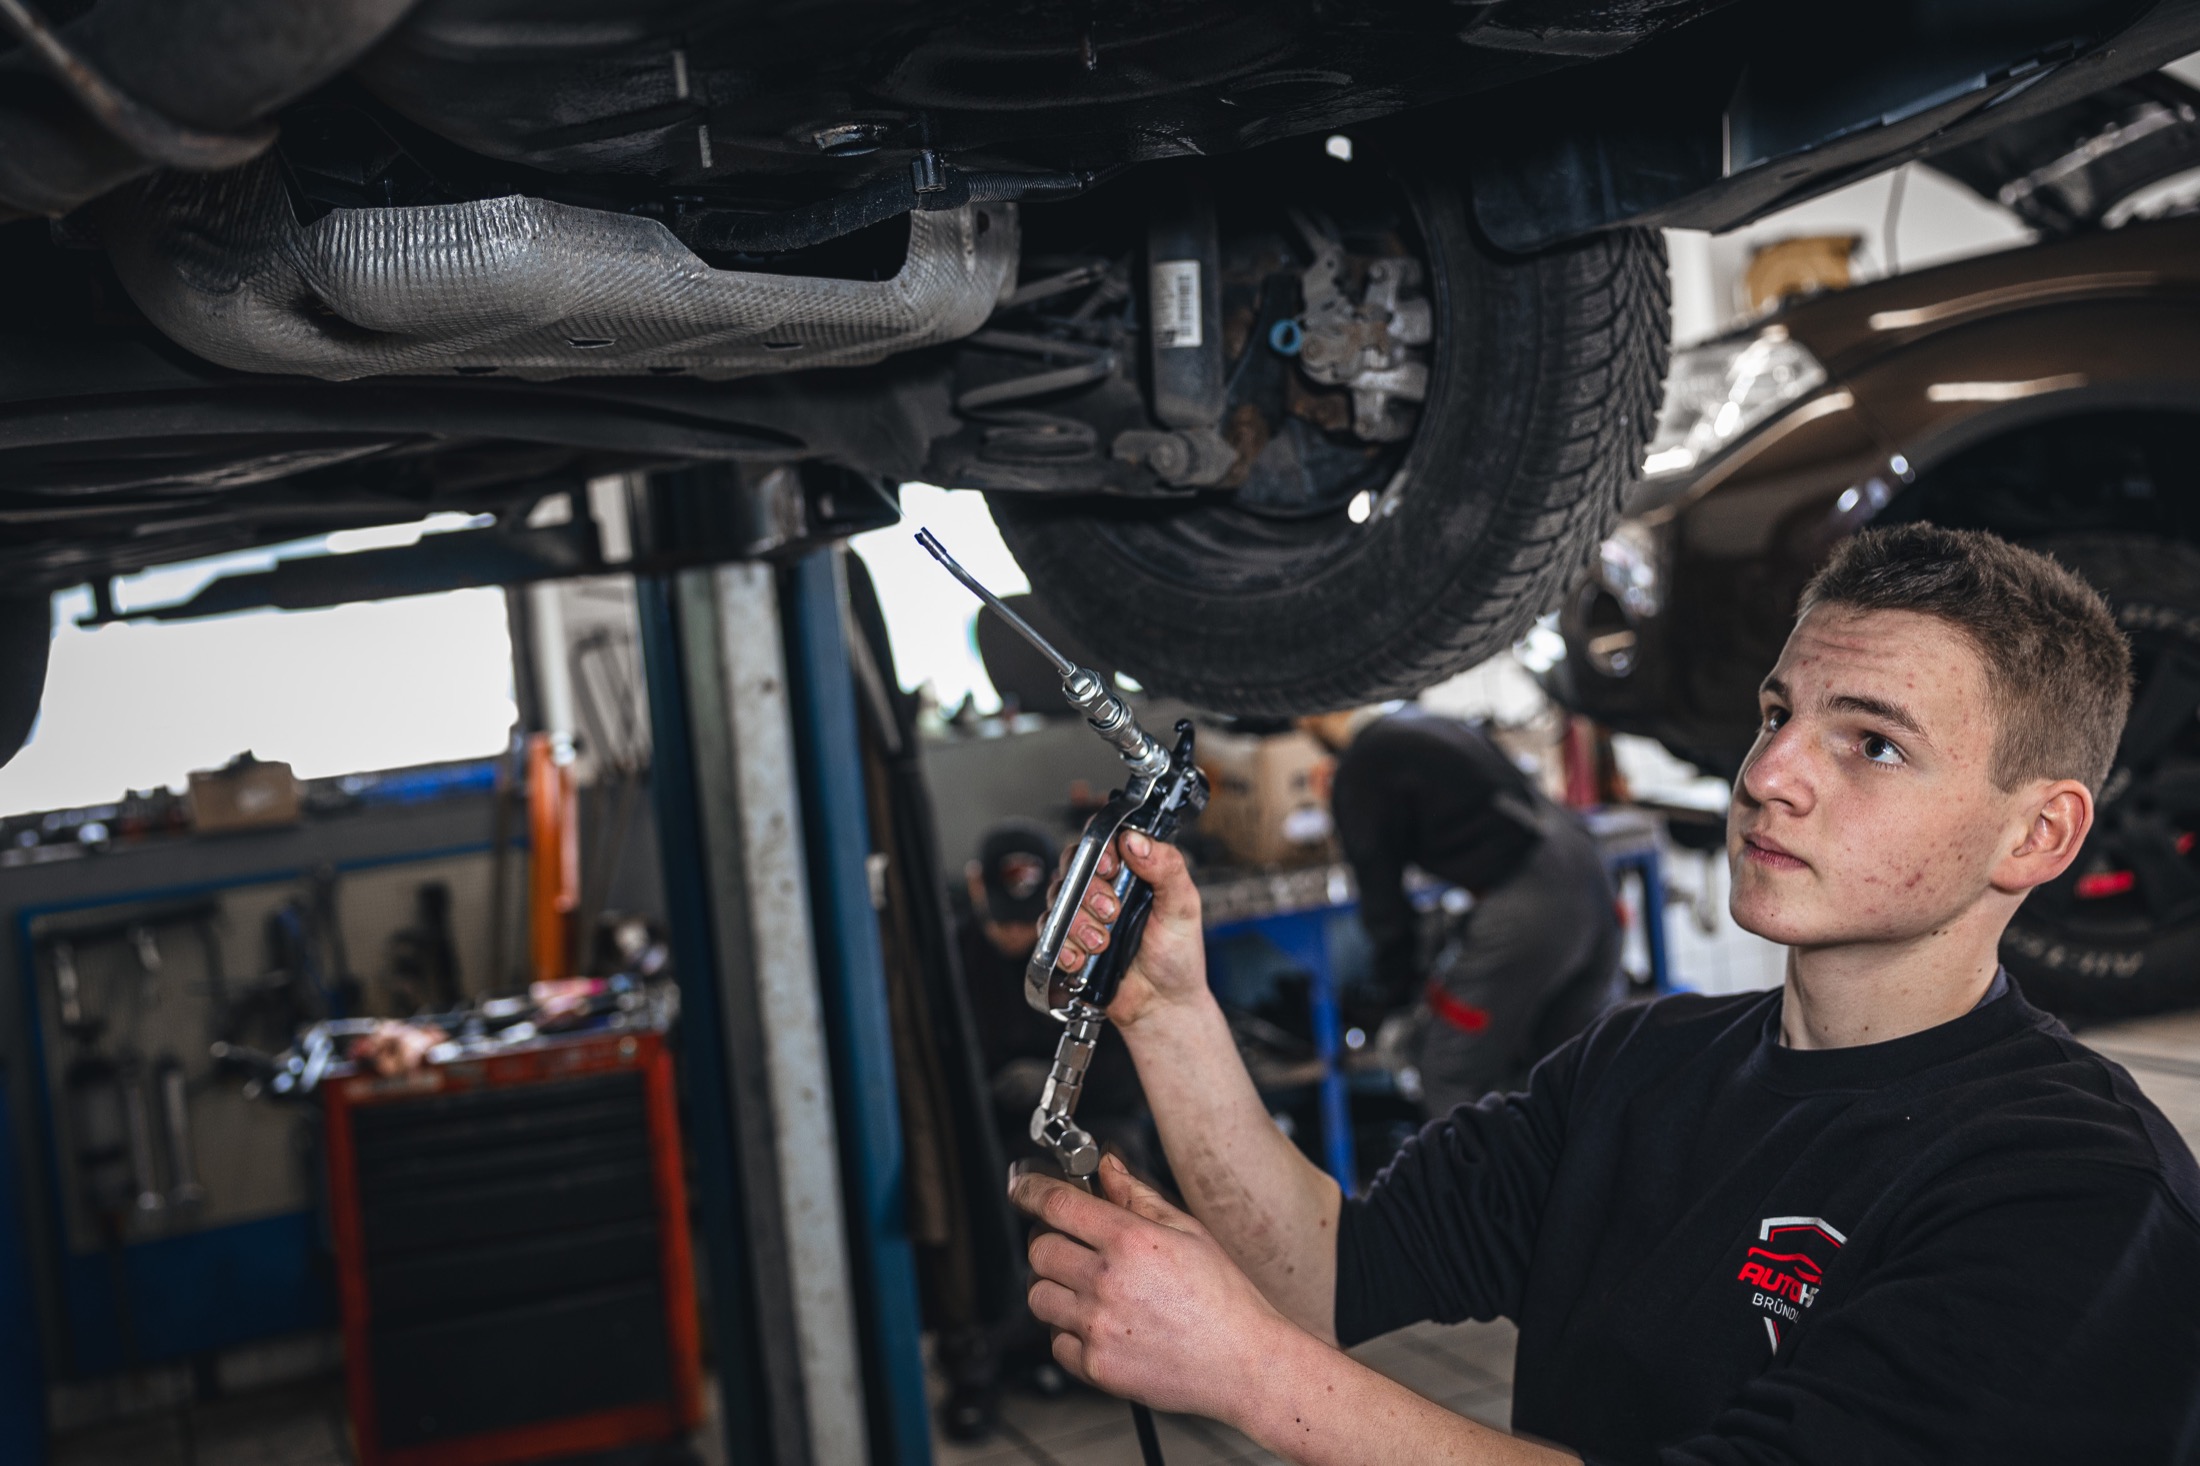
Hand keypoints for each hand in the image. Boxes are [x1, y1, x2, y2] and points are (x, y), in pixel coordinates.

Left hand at [1013, 1154, 1295, 1423]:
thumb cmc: (1224, 1300)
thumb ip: (1138, 1196)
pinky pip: (1055, 1341)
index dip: (1030, 1191)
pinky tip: (1098, 1323)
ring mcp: (1098, 1327)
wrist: (1243, 1364)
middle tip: (1071, 1243)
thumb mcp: (1187, 1231)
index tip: (1023, 1190)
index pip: (1056, 1204)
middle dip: (1049, 1240)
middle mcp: (1108, 1282)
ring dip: (1054, 1286)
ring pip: (1039, 1296)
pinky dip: (1068, 1331)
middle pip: (1039, 1250)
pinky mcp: (1095, 1366)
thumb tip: (1108, 1168)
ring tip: (1086, 1287)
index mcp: (1130, 1241)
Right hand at [1053, 830, 1206, 1029]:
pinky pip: (1049, 933)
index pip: (1105, 838)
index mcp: (1134, 871)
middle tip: (1112, 911)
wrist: (1163, 1006)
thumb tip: (1136, 840)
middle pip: (1074, 865)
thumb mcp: (1183, 906)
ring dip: (1078, 923)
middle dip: (1090, 889)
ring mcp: (1084, 915)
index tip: (1113, 866)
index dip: (1101, 846)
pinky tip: (1083, 958)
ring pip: (1059, 899)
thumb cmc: (1177, 957)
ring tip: (1103, 943)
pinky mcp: (1069, 942)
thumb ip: (1167, 867)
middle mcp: (1105, 888)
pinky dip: (1063, 946)